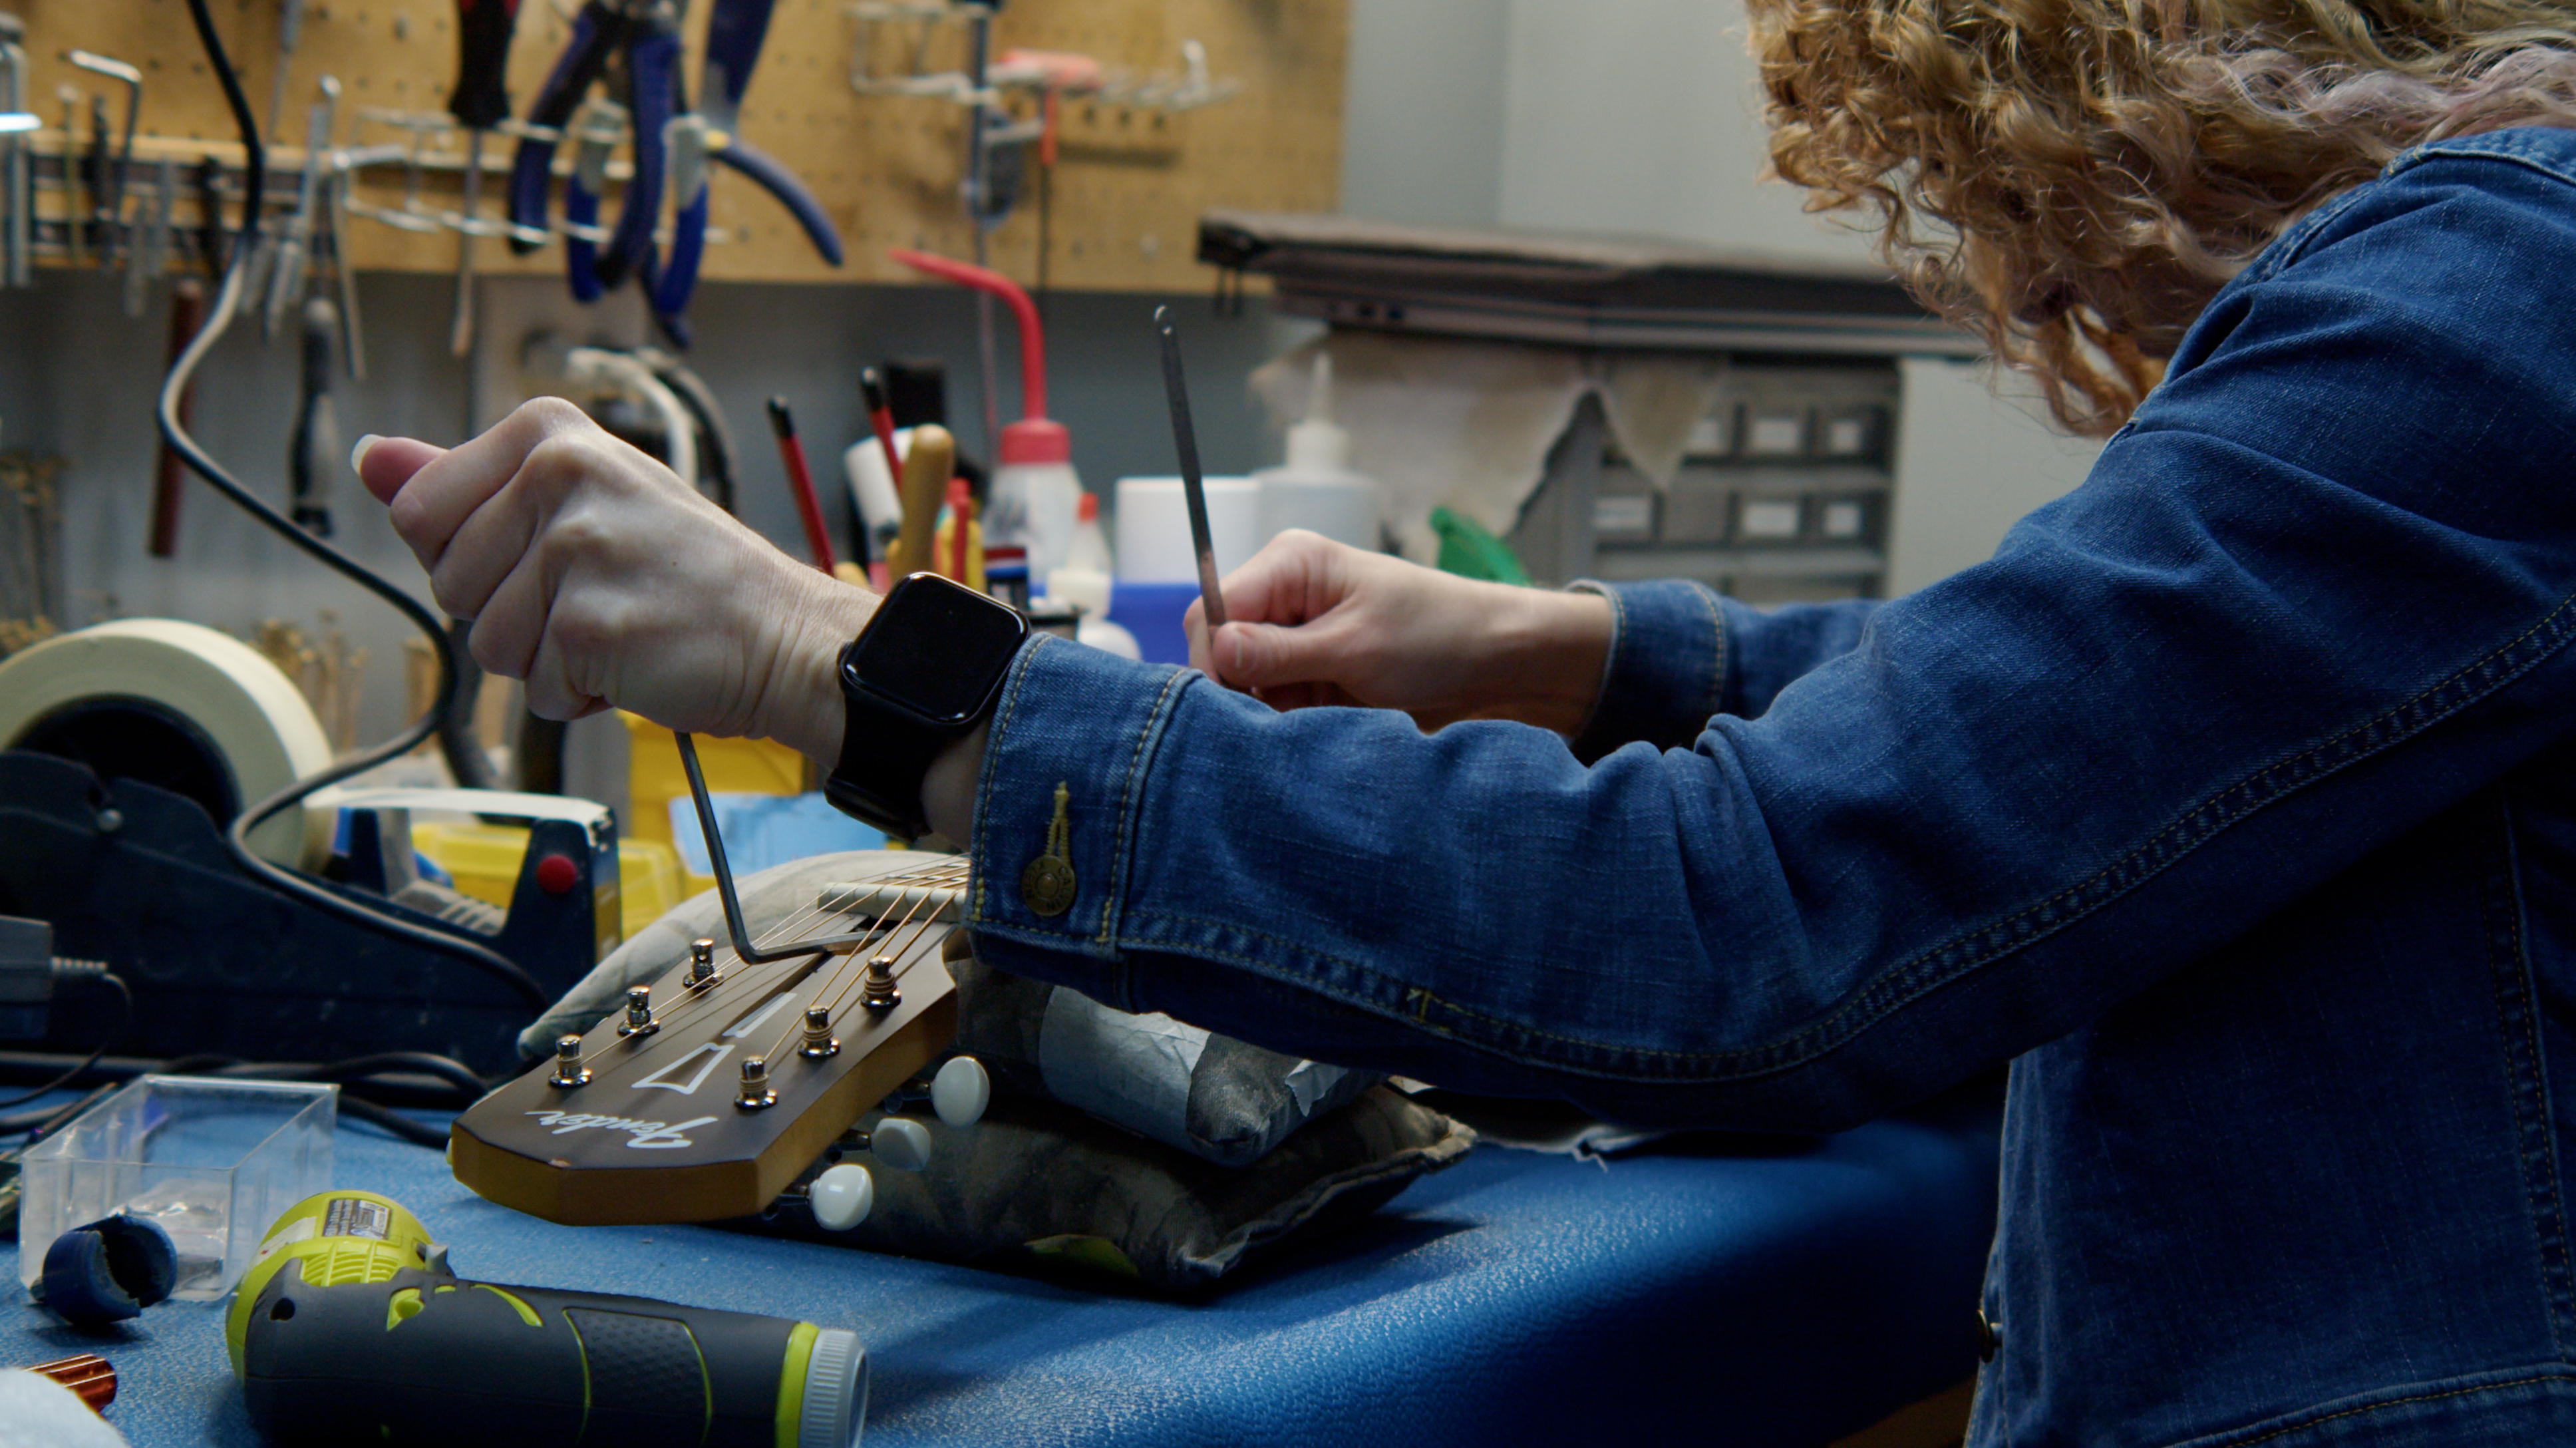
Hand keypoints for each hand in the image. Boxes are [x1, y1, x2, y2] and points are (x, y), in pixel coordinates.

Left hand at [356, 398, 871, 759]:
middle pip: (447, 583)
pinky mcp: (587, 624)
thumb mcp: (578, 499)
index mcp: (547, 433)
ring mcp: (574, 548)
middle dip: (509, 614)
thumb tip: (370, 454)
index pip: (420, 511)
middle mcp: (557, 474)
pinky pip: (534, 689)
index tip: (553, 554)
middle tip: (596, 595)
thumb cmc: (686, 574)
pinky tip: (634, 662)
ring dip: (546, 661)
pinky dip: (581, 696)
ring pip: (485, 643)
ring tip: (617, 627)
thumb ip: (462, 480)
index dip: (477, 560)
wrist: (783, 635)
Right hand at [1186, 531, 1613, 734]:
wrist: (1497, 661)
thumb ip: (1280, 653)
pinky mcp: (1313, 668)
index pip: (1214, 609)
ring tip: (1315, 723)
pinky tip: (1322, 727)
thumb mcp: (1355, 648)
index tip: (1228, 709)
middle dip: (1243, 691)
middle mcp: (1285, 593)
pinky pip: (1277, 700)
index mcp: (1291, 564)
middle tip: (1276, 724)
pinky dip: (1292, 721)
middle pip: (1223, 647)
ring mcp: (1298, 633)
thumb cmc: (1437, 637)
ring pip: (1247, 682)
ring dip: (1271, 711)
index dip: (1212, 660)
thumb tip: (1217, 651)